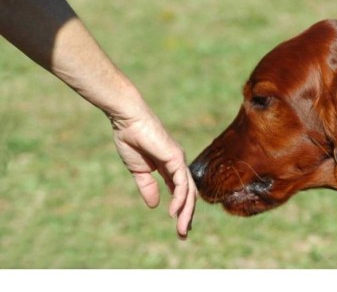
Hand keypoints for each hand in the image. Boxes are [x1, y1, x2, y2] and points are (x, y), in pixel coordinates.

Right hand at [111, 108, 196, 239]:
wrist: (128, 122)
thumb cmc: (131, 140)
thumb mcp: (138, 170)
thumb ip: (147, 187)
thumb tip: (155, 205)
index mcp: (169, 167)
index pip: (180, 191)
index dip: (181, 209)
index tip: (179, 226)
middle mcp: (178, 165)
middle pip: (188, 193)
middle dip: (187, 214)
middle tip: (183, 234)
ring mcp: (179, 160)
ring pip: (188, 190)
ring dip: (185, 211)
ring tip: (181, 228)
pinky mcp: (176, 157)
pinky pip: (181, 182)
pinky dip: (180, 197)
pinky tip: (175, 211)